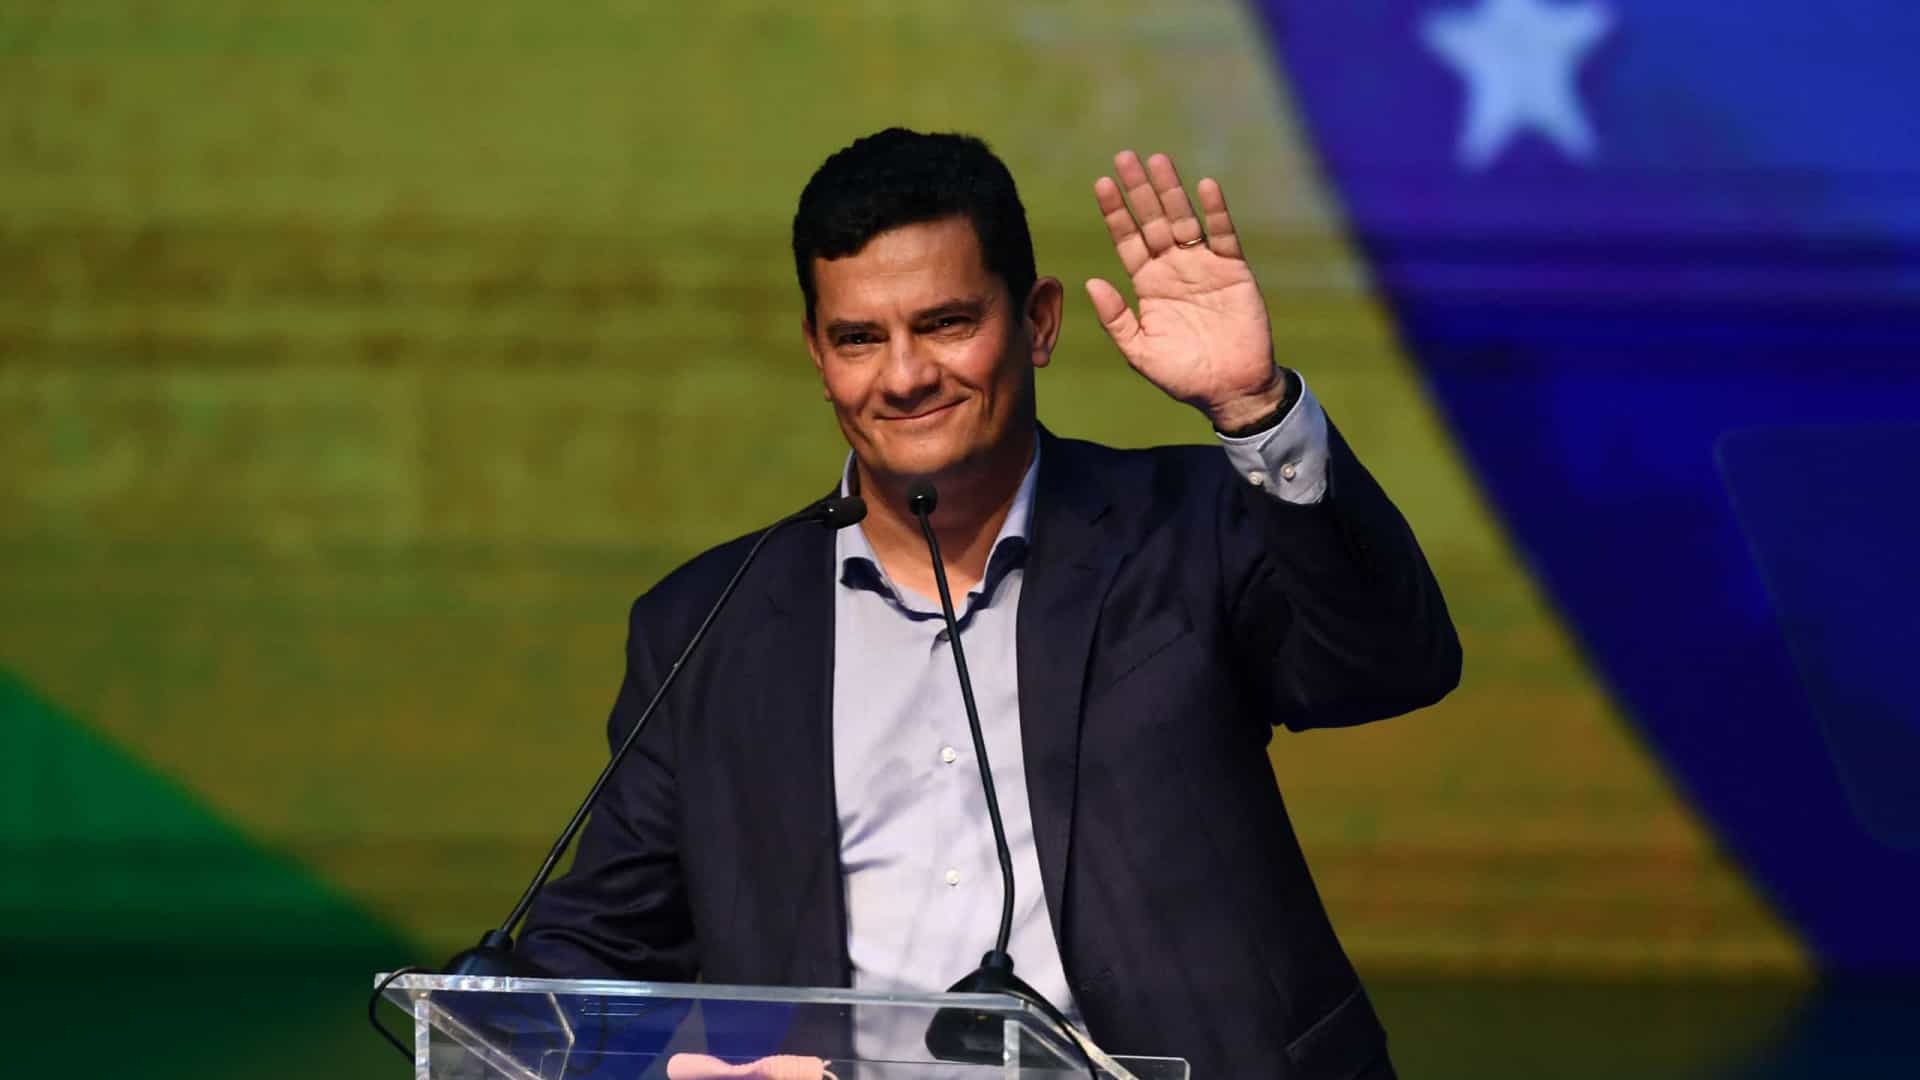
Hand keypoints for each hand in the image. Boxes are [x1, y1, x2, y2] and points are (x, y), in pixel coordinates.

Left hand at [1087, 151, 1285, 431]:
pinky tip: (1206, 187)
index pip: (1127, 240)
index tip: (1102, 183)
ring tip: (1158, 160)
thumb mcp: (1139, 350)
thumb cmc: (1181, 375)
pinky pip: (1223, 235)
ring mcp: (1203, 266)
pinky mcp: (1233, 271)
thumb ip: (1116, 318)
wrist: (1229, 389)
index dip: (1116, 212)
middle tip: (1125, 157)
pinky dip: (1215, 212)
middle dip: (1139, 190)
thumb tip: (1091, 283)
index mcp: (1148, 284)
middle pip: (1152, 221)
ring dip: (1172, 191)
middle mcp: (1173, 268)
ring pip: (1184, 220)